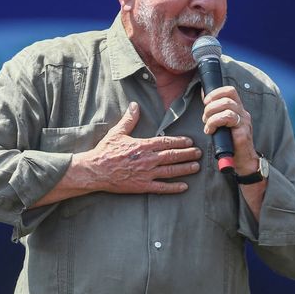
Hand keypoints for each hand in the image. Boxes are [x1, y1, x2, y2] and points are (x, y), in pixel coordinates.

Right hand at [75, 102, 201, 193]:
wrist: (95, 170)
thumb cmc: (105, 151)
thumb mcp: (117, 132)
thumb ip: (129, 119)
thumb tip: (135, 105)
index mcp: (143, 145)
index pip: (166, 142)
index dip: (180, 141)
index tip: (190, 141)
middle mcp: (148, 159)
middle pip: (172, 156)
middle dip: (187, 154)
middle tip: (199, 153)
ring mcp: (146, 173)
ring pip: (171, 171)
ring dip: (185, 169)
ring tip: (196, 167)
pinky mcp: (142, 186)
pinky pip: (161, 188)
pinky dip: (174, 188)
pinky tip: (184, 187)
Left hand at [201, 86, 259, 175]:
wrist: (243, 162)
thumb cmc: (230, 144)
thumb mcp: (223, 125)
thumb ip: (216, 113)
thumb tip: (205, 100)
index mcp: (238, 110)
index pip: (230, 91)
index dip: (216, 92)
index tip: (205, 101)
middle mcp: (243, 113)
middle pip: (227, 96)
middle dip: (211, 104)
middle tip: (205, 117)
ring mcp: (244, 121)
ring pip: (226, 105)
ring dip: (211, 114)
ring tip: (207, 125)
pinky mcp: (243, 131)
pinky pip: (227, 118)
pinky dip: (214, 122)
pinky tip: (210, 131)